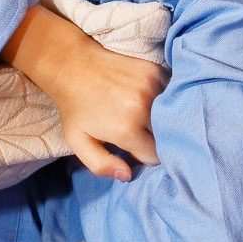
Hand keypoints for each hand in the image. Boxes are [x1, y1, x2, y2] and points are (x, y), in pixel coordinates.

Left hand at [3, 7, 162, 180]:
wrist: (72, 66)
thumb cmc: (74, 108)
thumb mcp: (78, 142)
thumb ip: (101, 164)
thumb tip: (127, 175)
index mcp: (126, 129)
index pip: (154, 156)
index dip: (145, 156)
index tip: (135, 149)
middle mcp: (143, 108)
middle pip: (165, 136)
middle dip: (155, 139)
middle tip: (139, 133)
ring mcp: (152, 86)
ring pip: (170, 114)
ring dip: (161, 118)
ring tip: (144, 115)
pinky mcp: (155, 71)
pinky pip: (170, 94)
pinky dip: (163, 100)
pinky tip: (147, 99)